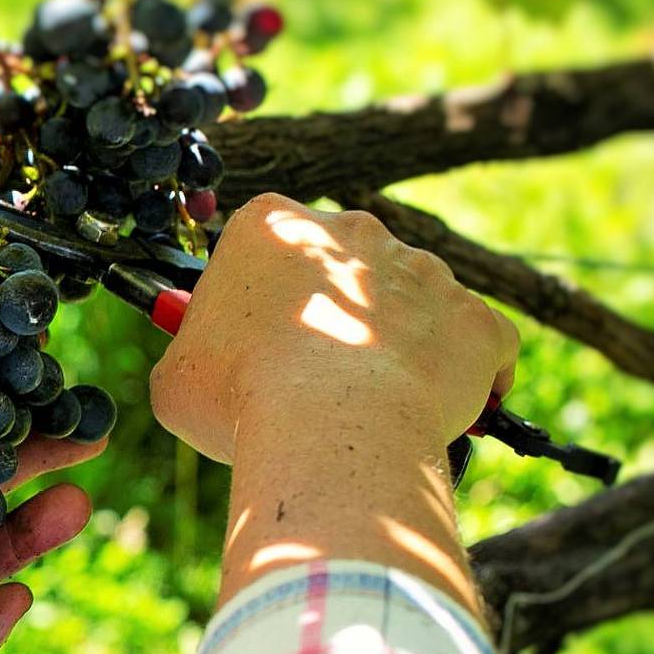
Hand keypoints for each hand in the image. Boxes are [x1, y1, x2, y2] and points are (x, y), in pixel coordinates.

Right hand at [152, 195, 521, 612]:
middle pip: (341, 266)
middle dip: (330, 312)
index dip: (256, 296)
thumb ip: (193, 352)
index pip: (265, 244)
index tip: (250, 339)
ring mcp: (425, 270)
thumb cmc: (241, 397)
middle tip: (307, 376)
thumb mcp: (175, 375)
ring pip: (406, 304)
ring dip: (392, 343)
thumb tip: (204, 364)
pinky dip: (458, 375)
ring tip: (367, 406)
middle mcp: (355, 231)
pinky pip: (473, 344)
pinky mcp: (478, 319)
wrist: (333, 428)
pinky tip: (435, 411)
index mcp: (273, 225)